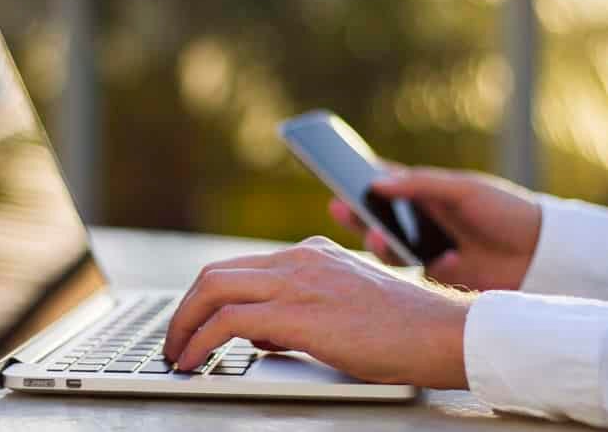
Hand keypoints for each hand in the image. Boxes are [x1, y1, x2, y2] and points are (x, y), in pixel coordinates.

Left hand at [163, 237, 472, 388]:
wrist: (441, 332)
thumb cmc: (401, 328)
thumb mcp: (342, 306)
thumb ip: (299, 312)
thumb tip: (260, 335)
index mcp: (308, 255)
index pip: (237, 268)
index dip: (205, 298)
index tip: (191, 324)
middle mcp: (297, 260)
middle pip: (215, 275)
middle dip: (184, 309)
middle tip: (172, 340)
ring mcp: (296, 282)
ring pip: (212, 289)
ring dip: (183, 324)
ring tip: (173, 354)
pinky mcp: (298, 312)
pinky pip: (229, 321)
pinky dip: (200, 340)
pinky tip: (193, 360)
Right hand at [329, 166, 541, 290]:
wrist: (543, 256)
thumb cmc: (506, 211)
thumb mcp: (464, 189)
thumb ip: (420, 184)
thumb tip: (376, 182)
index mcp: (427, 192)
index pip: (386, 181)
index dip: (360, 177)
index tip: (335, 172)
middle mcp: (421, 219)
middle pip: (377, 214)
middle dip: (355, 212)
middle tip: (336, 205)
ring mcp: (425, 247)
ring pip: (386, 244)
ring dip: (376, 239)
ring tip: (374, 235)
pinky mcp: (434, 275)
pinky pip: (407, 271)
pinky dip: (411, 261)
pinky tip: (434, 257)